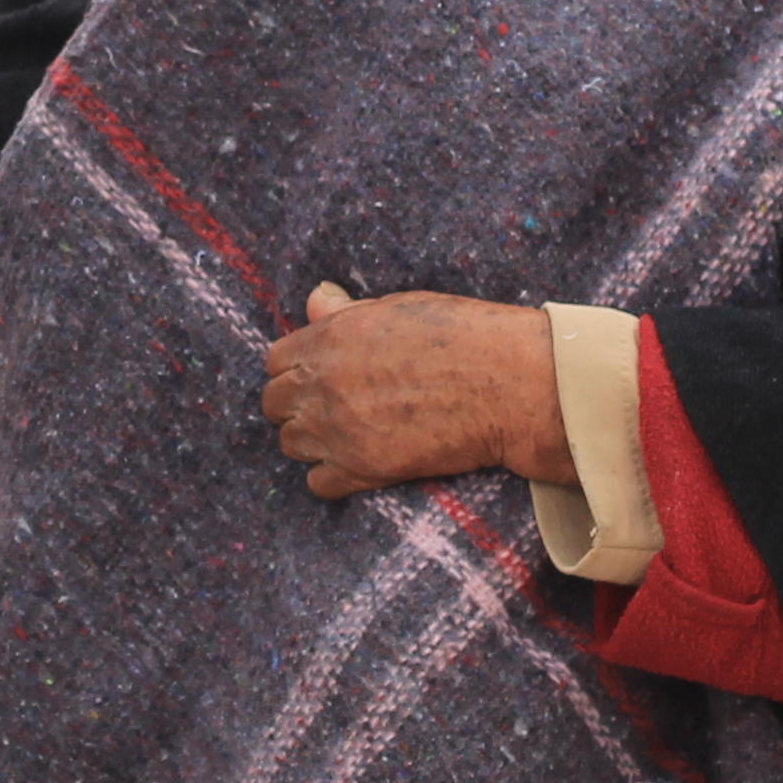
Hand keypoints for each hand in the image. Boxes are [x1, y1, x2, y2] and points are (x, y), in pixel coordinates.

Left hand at [258, 283, 572, 500]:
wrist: (506, 385)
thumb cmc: (462, 336)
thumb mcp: (398, 307)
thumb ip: (347, 312)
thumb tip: (317, 299)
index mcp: (327, 340)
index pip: (276, 361)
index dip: (296, 369)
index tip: (318, 376)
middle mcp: (322, 385)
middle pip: (275, 404)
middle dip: (296, 405)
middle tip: (331, 406)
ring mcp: (337, 430)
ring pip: (291, 444)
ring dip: (312, 441)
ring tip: (347, 435)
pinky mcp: (362, 469)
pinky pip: (318, 483)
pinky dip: (332, 477)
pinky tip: (358, 464)